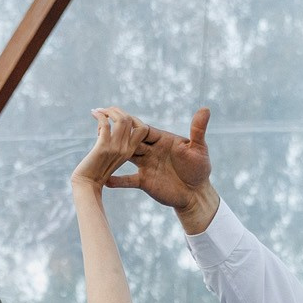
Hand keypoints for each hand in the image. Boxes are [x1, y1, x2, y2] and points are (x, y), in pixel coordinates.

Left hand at [71, 106, 144, 189]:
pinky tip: (94, 114)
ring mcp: (115, 148)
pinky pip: (105, 124)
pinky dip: (99, 116)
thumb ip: (116, 145)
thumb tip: (109, 129)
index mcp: (130, 151)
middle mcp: (126, 149)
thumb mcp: (112, 157)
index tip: (114, 117)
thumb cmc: (96, 173)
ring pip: (121, 119)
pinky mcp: (103, 148)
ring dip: (109, 111)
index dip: (129, 117)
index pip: (141, 128)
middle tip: (104, 111)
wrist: (87, 186)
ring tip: (99, 111)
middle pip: (130, 120)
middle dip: (116, 110)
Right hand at [108, 109, 216, 229]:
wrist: (196, 194)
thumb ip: (198, 130)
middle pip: (130, 139)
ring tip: (96, 147)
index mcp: (162, 139)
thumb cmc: (200, 169)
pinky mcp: (144, 181)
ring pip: (125, 156)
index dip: (128, 120)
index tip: (113, 112)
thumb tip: (205, 109)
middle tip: (98, 120)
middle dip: (115, 131)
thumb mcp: (199, 149)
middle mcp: (151, 150)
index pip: (142, 128)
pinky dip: (117, 180)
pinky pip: (127, 180)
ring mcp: (146, 165)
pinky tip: (104, 179)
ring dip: (112, 151)